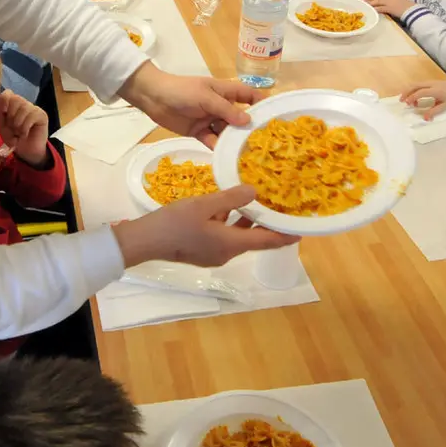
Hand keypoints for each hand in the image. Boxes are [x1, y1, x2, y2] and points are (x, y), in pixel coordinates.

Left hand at [0, 91, 49, 166]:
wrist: (26, 152)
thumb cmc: (14, 138)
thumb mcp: (2, 126)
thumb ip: (0, 112)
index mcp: (12, 105)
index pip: (8, 93)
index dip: (4, 101)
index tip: (3, 112)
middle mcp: (23, 104)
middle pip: (15, 99)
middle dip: (10, 116)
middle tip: (12, 128)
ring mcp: (33, 108)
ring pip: (23, 108)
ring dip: (17, 124)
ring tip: (18, 133)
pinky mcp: (42, 115)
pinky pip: (31, 116)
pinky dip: (24, 128)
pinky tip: (24, 134)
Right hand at [114, 185, 299, 267]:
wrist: (144, 242)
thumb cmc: (174, 223)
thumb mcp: (203, 205)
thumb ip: (230, 198)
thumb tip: (254, 192)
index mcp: (231, 244)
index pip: (267, 242)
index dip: (285, 235)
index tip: (301, 229)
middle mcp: (226, 253)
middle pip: (254, 240)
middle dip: (266, 225)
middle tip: (279, 208)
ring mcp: (213, 254)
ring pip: (237, 238)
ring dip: (246, 223)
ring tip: (255, 203)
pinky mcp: (202, 251)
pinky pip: (224, 237)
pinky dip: (230, 224)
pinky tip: (224, 208)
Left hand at [118, 64, 258, 146]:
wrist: (153, 97)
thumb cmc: (182, 91)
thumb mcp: (206, 97)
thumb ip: (226, 110)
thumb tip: (248, 121)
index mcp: (226, 91)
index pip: (249, 95)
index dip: (262, 103)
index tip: (276, 116)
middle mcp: (221, 106)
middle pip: (240, 117)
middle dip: (251, 129)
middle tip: (266, 144)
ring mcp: (210, 119)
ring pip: (227, 132)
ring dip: (235, 141)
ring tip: (249, 155)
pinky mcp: (199, 132)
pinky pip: (213, 140)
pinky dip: (219, 148)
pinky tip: (228, 158)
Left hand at [367, 0, 415, 18]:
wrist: (414, 10)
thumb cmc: (410, 7)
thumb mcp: (403, 1)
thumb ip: (397, 1)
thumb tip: (391, 5)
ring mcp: (390, 3)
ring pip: (378, 2)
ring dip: (371, 3)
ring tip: (366, 4)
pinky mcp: (390, 9)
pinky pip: (381, 9)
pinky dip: (376, 9)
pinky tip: (372, 10)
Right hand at [400, 76, 445, 119]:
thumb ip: (434, 111)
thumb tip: (425, 119)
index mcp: (435, 90)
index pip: (420, 92)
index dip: (412, 98)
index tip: (407, 104)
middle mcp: (431, 84)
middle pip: (415, 85)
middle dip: (406, 92)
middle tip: (401, 100)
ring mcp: (430, 82)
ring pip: (416, 83)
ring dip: (409, 90)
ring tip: (405, 99)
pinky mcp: (431, 82)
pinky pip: (419, 84)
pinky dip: (413, 89)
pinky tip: (414, 97)